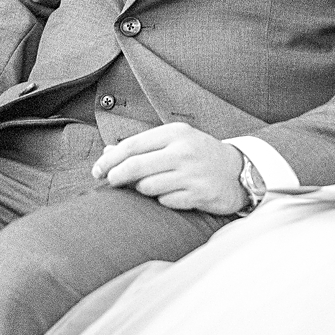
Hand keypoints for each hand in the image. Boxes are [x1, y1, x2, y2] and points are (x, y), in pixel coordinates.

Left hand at [92, 122, 246, 214]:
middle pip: (135, 166)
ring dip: (142, 189)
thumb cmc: (198, 154)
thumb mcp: (174, 141)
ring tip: (149, 186)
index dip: (109, 159)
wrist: (237, 170)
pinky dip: (162, 199)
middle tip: (109, 182)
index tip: (98, 169)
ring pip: (147, 187)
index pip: (132, 145)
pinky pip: (165, 201)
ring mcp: (192, 174)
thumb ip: (142, 146)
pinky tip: (170, 194)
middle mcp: (183, 151)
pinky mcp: (198, 194)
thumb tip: (108, 152)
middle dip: (116, 176)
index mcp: (175, 133)